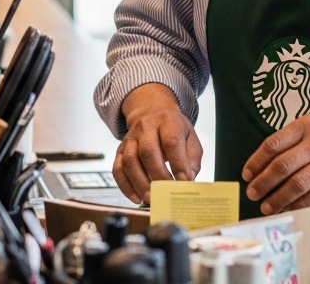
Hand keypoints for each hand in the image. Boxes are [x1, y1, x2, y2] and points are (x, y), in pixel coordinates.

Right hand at [113, 83, 202, 203]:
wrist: (151, 111)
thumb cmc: (173, 129)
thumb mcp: (190, 137)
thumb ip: (192, 159)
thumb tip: (187, 181)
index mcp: (167, 121)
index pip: (172, 142)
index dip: (178, 163)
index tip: (183, 182)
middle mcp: (146, 127)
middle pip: (148, 151)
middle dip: (158, 175)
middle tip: (166, 194)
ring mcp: (130, 138)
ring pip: (130, 161)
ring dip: (139, 183)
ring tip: (150, 198)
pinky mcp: (120, 150)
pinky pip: (118, 168)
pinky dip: (125, 185)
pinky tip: (135, 198)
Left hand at [242, 112, 309, 213]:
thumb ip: (294, 138)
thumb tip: (265, 162)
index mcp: (308, 124)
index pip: (273, 144)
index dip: (256, 161)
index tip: (246, 174)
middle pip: (282, 166)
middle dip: (263, 183)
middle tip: (252, 193)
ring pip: (298, 184)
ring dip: (278, 198)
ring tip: (266, 206)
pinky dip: (299, 205)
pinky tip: (288, 209)